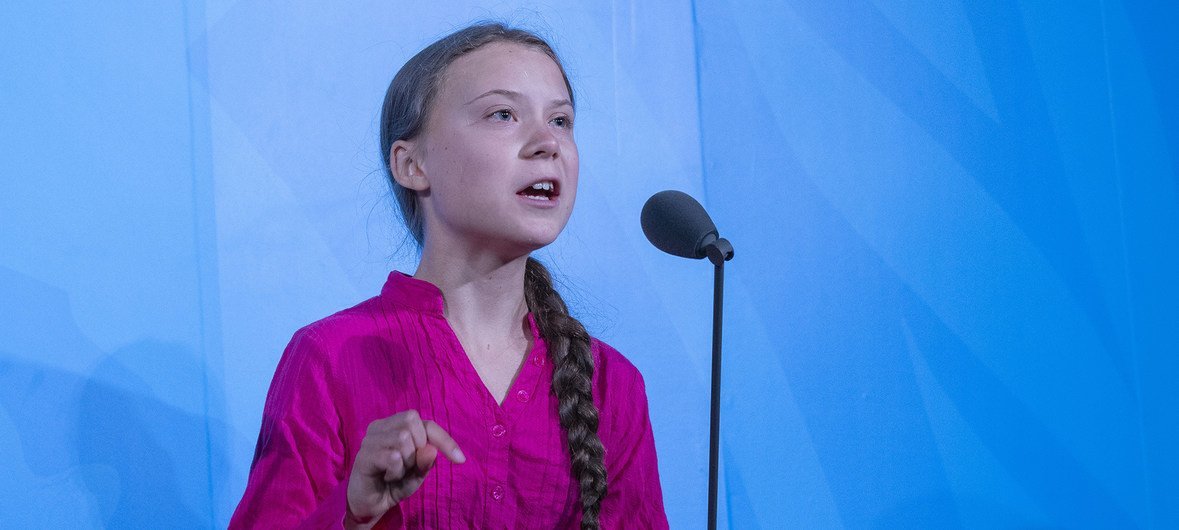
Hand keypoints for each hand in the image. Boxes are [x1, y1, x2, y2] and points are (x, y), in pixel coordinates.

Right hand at [345, 410, 465, 527]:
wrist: (369, 505)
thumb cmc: (393, 483)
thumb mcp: (417, 473)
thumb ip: (426, 461)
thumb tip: (431, 450)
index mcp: (395, 425)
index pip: (426, 423)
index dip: (445, 439)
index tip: (460, 459)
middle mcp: (380, 427)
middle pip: (413, 423)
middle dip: (418, 449)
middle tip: (406, 466)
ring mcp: (370, 439)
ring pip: (403, 438)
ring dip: (406, 462)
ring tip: (395, 473)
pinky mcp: (364, 455)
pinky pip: (392, 457)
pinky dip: (396, 471)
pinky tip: (386, 477)